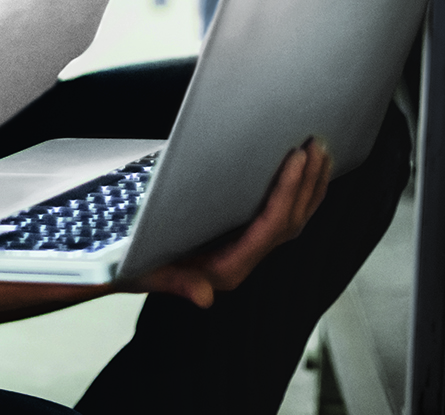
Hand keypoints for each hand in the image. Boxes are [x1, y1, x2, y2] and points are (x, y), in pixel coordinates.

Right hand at [131, 140, 332, 308]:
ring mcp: (245, 252)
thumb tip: (205, 299)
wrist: (123, 269)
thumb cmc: (132, 264)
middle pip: (289, 223)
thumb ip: (177, 283)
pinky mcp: (241, 239)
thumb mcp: (147, 273)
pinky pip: (280, 217)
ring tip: (320, 151)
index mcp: (227, 269)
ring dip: (309, 186)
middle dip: (307, 184)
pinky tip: (304, 172)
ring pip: (292, 220)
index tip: (296, 158)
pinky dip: (297, 193)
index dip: (287, 192)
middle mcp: (242, 262)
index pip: (270, 228)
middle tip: (317, 145)